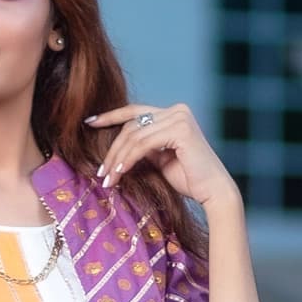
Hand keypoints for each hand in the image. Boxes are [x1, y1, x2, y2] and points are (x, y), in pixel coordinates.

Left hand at [85, 102, 238, 208]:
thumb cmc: (189, 179)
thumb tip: (118, 147)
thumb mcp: (160, 159)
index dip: (111, 116)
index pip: (135, 111)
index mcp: (172, 114)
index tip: (90, 123)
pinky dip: (129, 158)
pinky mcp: (180, 130)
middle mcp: (177, 110)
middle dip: (112, 150)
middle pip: (131, 125)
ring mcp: (179, 117)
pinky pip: (143, 144)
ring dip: (117, 158)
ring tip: (107, 179)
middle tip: (101, 172)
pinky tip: (120, 172)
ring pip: (134, 135)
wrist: (212, 192)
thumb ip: (144, 148)